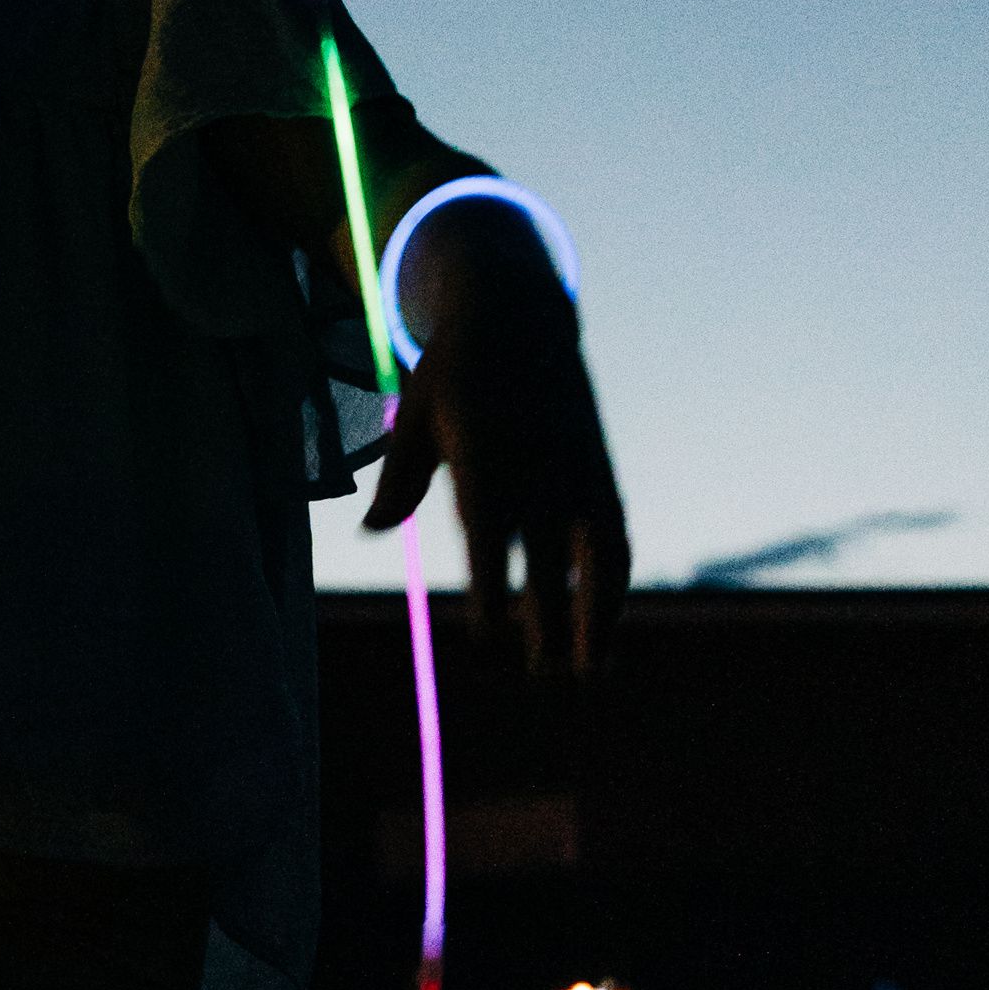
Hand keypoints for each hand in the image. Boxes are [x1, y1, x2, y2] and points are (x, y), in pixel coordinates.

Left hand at [359, 255, 629, 675]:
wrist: (519, 310)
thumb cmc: (453, 370)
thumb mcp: (415, 414)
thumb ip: (399, 478)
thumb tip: (373, 531)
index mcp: (487, 455)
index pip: (490, 537)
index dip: (493, 587)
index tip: (489, 635)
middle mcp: (540, 467)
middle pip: (549, 560)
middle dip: (550, 622)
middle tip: (543, 679)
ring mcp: (578, 468)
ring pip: (599, 554)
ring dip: (601, 616)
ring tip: (594, 672)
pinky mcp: (599, 468)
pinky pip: (614, 534)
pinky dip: (615, 581)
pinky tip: (607, 625)